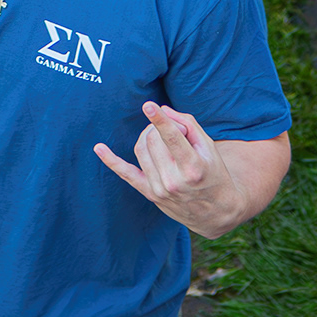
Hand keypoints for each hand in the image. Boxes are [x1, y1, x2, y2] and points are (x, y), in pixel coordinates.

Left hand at [94, 101, 242, 234]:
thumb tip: (162, 110)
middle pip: (154, 140)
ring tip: (161, 137)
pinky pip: (126, 174)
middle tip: (173, 129)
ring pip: (141, 149)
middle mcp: (175, 181)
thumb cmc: (214, 173)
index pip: (173, 139)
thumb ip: (188, 124)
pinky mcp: (150, 194)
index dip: (160, 121)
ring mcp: (160, 190)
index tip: (148, 105)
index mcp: (194, 168)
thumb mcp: (209, 148)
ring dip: (147, 136)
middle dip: (159, 127)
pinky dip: (112, 161)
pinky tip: (99, 148)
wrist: (217, 211)